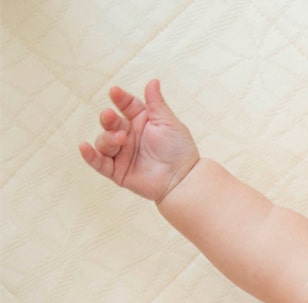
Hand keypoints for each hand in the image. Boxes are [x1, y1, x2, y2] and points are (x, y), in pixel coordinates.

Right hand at [79, 79, 198, 202]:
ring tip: (121, 139)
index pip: (126, 105)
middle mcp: (128, 135)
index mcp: (141, 121)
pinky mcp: (117, 171)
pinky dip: (89, 155)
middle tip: (111, 116)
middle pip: (110, 122)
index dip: (120, 99)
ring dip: (107, 138)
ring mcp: (122, 153)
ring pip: (104, 141)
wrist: (183, 178)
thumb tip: (153, 80)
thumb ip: (157, 104)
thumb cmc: (180, 149)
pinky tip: (84, 147)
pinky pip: (98, 162)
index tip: (115, 92)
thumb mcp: (169, 123)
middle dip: (108, 118)